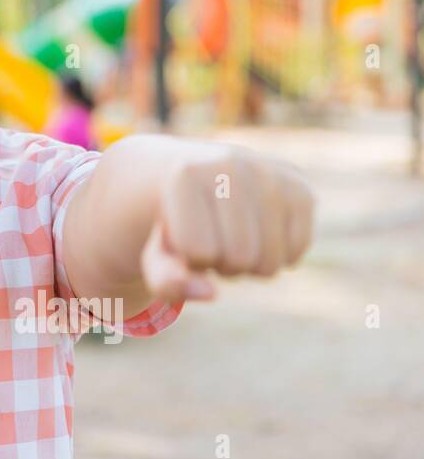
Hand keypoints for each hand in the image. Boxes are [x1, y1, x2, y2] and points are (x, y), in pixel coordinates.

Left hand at [140, 143, 314, 304]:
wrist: (203, 179)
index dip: (190, 257)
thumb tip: (210, 293)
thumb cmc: (177, 224)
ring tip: (232, 236)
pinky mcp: (301, 188)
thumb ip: (165, 281)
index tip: (184, 233)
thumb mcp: (157, 255)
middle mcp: (231, 164)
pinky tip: (259, 232)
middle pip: (239, 258)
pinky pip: (296, 251)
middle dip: (222, 264)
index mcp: (185, 174)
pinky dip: (277, 257)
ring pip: (270, 262)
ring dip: (249, 266)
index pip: (198, 252)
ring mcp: (271, 173)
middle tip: (211, 238)